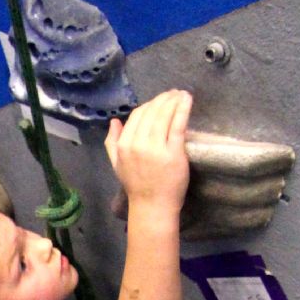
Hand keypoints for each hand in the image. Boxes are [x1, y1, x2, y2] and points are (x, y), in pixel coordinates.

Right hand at [104, 90, 191, 213]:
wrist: (152, 206)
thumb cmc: (136, 186)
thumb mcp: (117, 164)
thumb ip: (112, 142)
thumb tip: (114, 121)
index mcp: (124, 145)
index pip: (136, 116)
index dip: (149, 105)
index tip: (160, 101)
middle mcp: (137, 144)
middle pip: (151, 112)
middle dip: (163, 99)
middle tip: (174, 93)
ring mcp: (155, 148)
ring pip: (164, 116)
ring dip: (173, 100)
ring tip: (181, 94)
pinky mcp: (173, 152)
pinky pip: (178, 125)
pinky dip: (183, 109)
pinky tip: (187, 100)